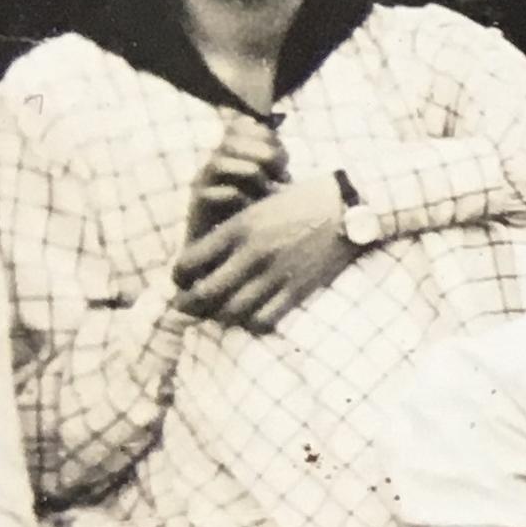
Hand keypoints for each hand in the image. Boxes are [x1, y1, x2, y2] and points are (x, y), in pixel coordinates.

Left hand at [173, 174, 357, 332]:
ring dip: (222, 315)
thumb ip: (230, 233)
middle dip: (190, 304)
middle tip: (189, 306)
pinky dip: (253, 322)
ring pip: (232, 311)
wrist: (347, 207)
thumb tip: (204, 259)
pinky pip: (265, 319)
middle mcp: (252, 253)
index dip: (178, 277)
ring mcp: (276, 273)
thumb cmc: (299, 203)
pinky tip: (253, 315)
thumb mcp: (257, 209)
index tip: (183, 280)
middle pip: (204, 293)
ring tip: (221, 312)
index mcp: (237, 228)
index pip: (188, 263)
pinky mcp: (298, 288)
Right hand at [184, 115, 285, 242]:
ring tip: (268, 189)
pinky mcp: (198, 207)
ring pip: (220, 162)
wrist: (229, 254)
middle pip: (230, 139)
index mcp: (232, 154)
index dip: (266, 136)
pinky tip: (254, 207)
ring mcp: (203, 184)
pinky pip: (214, 193)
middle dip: (261, 152)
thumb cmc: (256, 219)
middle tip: (280, 172)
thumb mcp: (272, 188)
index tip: (284, 158)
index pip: (242, 126)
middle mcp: (214, 164)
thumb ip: (278, 169)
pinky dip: (239, 198)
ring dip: (251, 172)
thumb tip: (289, 161)